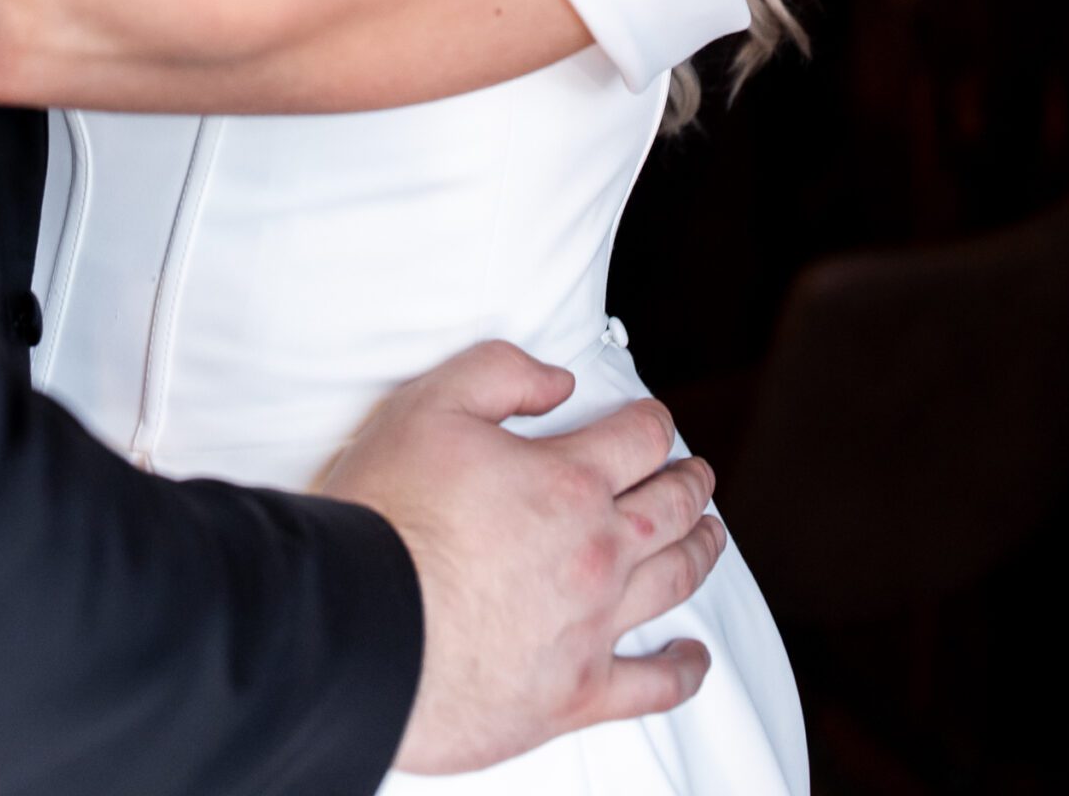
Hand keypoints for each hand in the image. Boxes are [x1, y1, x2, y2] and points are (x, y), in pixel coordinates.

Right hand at [320, 341, 720, 773]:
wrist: (360, 627)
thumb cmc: (388, 517)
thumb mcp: (431, 405)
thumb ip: (500, 374)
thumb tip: (559, 381)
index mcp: (568, 482)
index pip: (639, 438)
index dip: (653, 422)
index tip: (655, 422)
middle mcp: (596, 553)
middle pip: (672, 508)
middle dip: (691, 483)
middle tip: (697, 475)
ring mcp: (591, 628)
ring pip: (673, 583)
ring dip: (701, 552)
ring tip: (709, 537)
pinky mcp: (574, 695)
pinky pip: (651, 686)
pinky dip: (683, 670)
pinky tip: (693, 658)